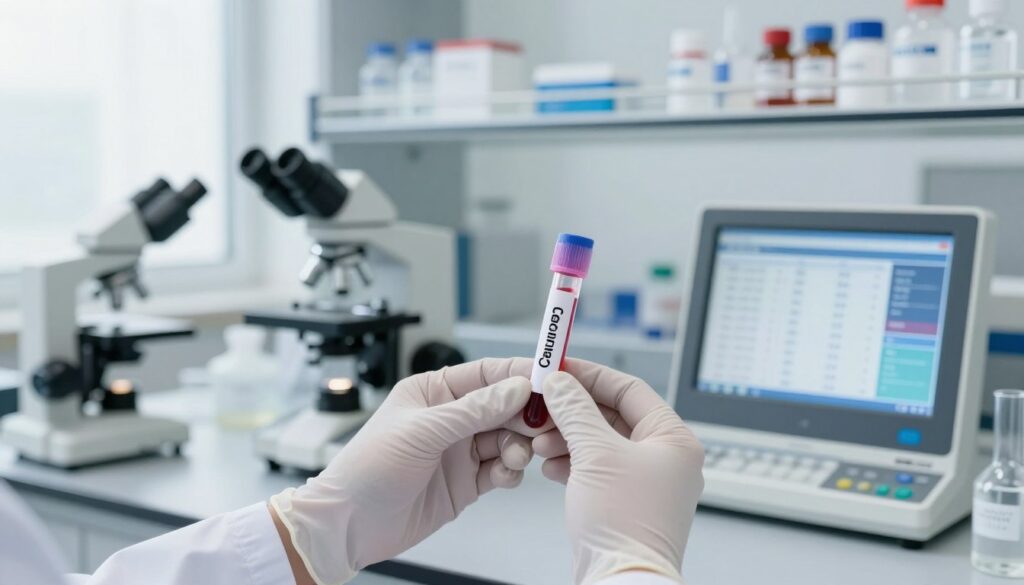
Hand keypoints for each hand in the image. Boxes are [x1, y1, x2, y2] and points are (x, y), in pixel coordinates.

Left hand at [270, 357, 538, 584]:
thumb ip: (473, 410)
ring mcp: (460, 450)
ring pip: (508, 438)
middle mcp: (450, 417)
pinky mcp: (467, 481)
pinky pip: (502, 469)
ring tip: (517, 455)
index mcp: (434, 392)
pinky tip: (505, 475)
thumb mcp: (422, 431)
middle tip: (544, 424)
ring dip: (520, 445)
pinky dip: (511, 471)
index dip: (519, 373)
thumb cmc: (367, 469)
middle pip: (505, 406)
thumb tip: (516, 388)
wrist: (350, 525)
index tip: (550, 378)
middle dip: (526, 414)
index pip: (486, 373)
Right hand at [532, 360, 704, 584]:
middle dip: (573, 411)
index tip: (561, 368)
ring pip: (602, 443)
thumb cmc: (624, 525)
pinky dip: (573, 463)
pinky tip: (551, 466)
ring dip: (568, 437)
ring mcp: (648, 482)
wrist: (622, 581)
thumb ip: (575, 410)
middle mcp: (667, 458)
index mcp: (674, 439)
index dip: (591, 375)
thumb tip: (560, 382)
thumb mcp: (594, 454)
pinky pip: (598, 469)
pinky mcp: (627, 502)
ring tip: (542, 442)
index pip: (630, 389)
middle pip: (613, 415)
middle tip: (544, 404)